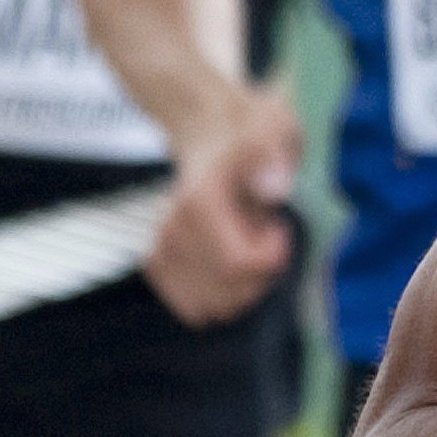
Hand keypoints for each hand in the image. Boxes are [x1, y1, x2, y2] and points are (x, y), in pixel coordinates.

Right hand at [150, 85, 302, 324]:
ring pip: (210, 308)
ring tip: (249, 248)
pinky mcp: (158, 264)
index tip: (278, 229)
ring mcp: (161, 248)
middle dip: (260, 276)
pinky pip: (192, 308)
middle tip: (265, 238)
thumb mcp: (274, 128)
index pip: (237, 265)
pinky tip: (230, 264)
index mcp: (199, 201)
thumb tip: (275, 189)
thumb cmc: (251, 135)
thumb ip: (275, 157)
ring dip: (241, 288)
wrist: (212, 132)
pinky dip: (219, 296)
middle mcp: (171, 228)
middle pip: (226, 293)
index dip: (271, 258)